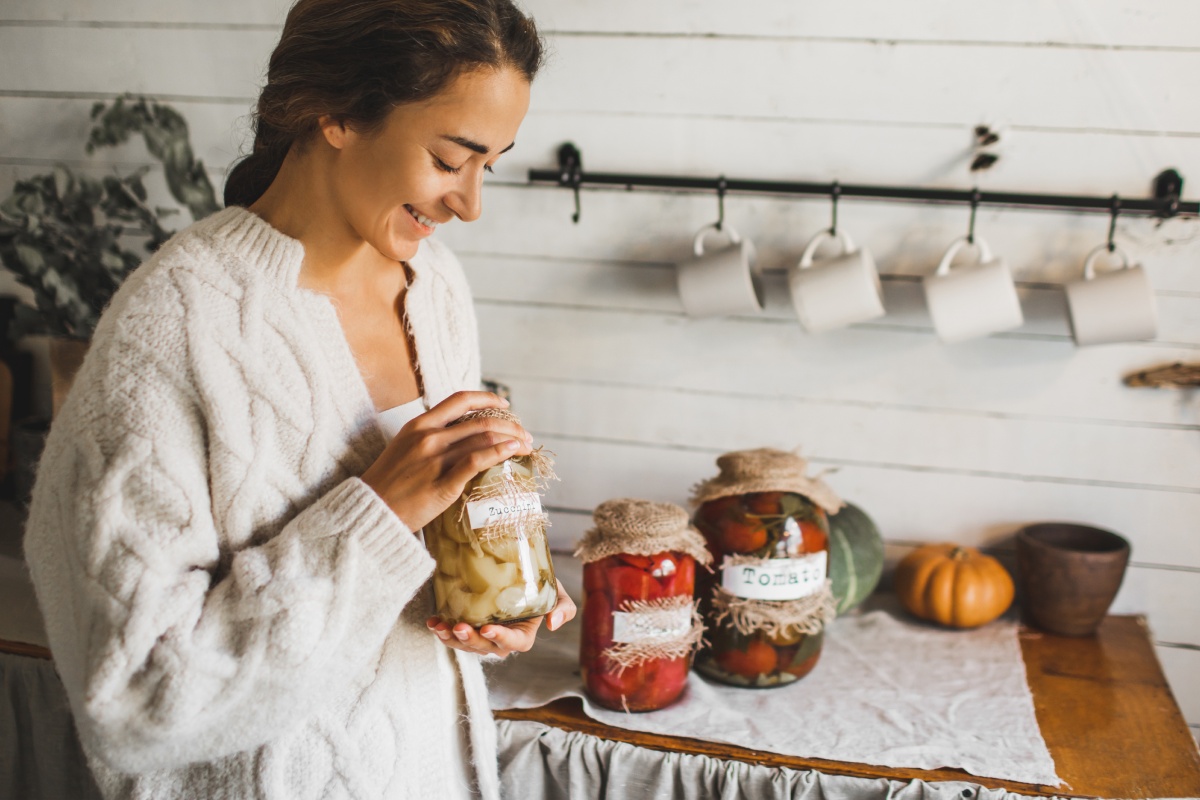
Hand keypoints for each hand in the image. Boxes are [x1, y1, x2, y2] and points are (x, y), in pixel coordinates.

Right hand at [361, 391, 532, 530]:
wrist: (370, 511)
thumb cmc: (387, 484)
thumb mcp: (403, 448)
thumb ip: (429, 438)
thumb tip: (461, 437)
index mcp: (419, 425)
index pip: (460, 400)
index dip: (487, 398)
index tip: (505, 405)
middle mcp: (428, 437)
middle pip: (480, 421)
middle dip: (510, 426)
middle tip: (524, 434)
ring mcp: (435, 459)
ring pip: (483, 438)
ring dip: (512, 440)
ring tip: (525, 446)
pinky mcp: (443, 483)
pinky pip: (477, 461)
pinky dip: (500, 453)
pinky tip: (513, 453)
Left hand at [426, 579, 577, 658]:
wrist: (516, 572)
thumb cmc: (538, 584)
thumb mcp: (556, 592)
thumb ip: (563, 607)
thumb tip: (554, 624)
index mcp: (522, 635)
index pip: (514, 643)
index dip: (501, 638)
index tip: (488, 628)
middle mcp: (500, 640)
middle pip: (485, 647)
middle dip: (471, 640)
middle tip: (459, 628)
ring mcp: (482, 635)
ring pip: (466, 644)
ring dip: (452, 639)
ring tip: (440, 626)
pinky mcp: (467, 626)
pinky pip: (453, 635)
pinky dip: (442, 630)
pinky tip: (433, 621)